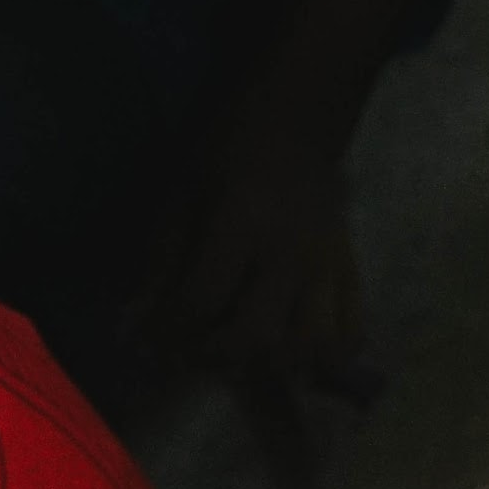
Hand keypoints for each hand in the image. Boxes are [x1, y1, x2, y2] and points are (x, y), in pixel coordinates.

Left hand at [147, 131, 368, 388]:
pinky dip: (327, 355)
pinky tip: (301, 358)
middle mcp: (288, 254)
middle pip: (256, 334)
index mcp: (240, 225)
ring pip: (309, 343)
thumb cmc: (226, 152)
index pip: (203, 299)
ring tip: (246, 356)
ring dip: (272, 362)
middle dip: (217, 354)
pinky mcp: (350, 273)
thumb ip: (161, 259)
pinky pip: (351, 330)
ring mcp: (326, 268)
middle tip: (195, 351)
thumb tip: (137, 318)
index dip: (171, 329)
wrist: (295, 126)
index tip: (152, 338)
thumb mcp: (179, 194)